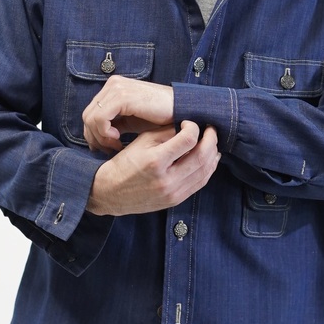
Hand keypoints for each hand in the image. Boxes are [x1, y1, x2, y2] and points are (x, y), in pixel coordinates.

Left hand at [83, 76, 173, 152]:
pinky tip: (118, 139)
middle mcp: (113, 85)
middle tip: (110, 149)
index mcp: (114, 88)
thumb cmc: (160, 117)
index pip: (90, 113)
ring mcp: (117, 88)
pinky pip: (100, 119)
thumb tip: (95, 140)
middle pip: (87, 116)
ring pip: (90, 118)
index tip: (107, 148)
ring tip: (116, 145)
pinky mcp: (122, 97)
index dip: (93, 134)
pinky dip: (105, 133)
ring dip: (101, 137)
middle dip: (95, 137)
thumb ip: (114, 125)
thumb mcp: (132, 121)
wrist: (183, 109)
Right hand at [86, 122, 219, 215]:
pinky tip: (208, 159)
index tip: (190, 123)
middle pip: (202, 156)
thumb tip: (186, 125)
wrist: (110, 193)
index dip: (194, 127)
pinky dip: (208, 169)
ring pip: (205, 171)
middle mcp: (166, 179)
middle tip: (211, 129)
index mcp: (155, 160)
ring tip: (212, 142)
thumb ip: (165, 132)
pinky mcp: (176, 200)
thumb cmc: (125, 164)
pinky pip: (200, 183)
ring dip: (213, 154)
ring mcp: (173, 192)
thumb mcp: (141, 142)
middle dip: (211, 139)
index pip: (188, 140)